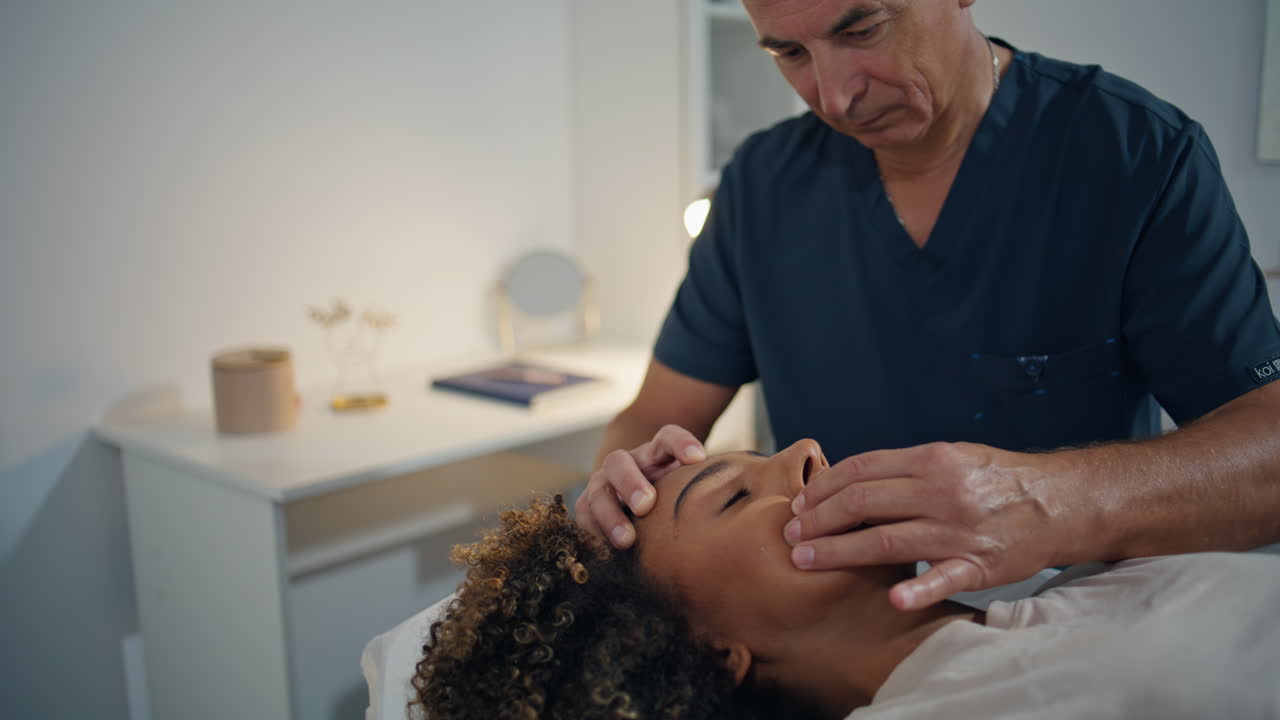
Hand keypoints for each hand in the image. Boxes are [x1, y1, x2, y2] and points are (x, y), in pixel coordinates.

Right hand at [575, 425, 706, 547]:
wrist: (635, 500)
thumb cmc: (678, 501)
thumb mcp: (694, 489)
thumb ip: (719, 494)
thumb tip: (775, 509)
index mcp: (657, 454)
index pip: (667, 437)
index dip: (680, 443)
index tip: (698, 458)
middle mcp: (629, 464)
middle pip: (623, 461)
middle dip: (632, 482)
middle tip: (646, 504)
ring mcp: (605, 483)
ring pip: (600, 488)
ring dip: (611, 513)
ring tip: (627, 539)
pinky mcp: (588, 505)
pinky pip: (584, 514)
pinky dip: (593, 529)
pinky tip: (606, 550)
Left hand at [783, 442, 1062, 610]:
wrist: (1060, 501)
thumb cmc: (996, 480)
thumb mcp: (952, 457)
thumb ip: (905, 468)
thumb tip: (850, 481)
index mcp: (932, 460)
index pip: (862, 470)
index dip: (823, 488)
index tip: (799, 505)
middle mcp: (941, 491)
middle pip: (863, 503)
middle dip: (819, 520)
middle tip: (791, 536)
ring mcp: (960, 529)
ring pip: (886, 539)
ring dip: (839, 551)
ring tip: (806, 560)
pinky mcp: (981, 564)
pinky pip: (944, 578)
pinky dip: (919, 589)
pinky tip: (894, 600)